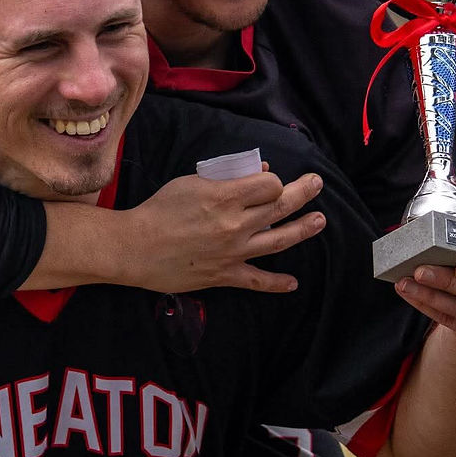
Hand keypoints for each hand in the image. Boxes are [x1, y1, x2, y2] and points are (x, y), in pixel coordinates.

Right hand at [121, 170, 325, 293]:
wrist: (136, 248)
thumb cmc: (159, 209)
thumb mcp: (190, 182)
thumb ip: (227, 177)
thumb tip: (259, 173)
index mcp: (225, 198)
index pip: (269, 185)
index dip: (273, 179)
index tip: (268, 179)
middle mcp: (235, 225)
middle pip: (280, 206)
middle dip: (303, 192)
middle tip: (317, 184)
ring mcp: (233, 252)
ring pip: (279, 240)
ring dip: (303, 229)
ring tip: (320, 220)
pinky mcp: (225, 275)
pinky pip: (257, 281)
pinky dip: (276, 283)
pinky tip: (293, 283)